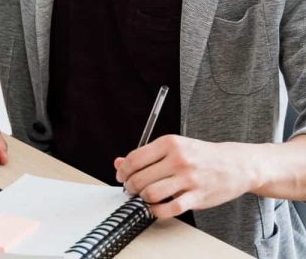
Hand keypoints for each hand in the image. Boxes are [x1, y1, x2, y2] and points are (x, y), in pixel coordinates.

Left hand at [114, 135, 259, 218]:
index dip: (123, 171)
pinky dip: (157, 211)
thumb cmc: (201, 155)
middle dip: (130, 187)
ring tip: (143, 197)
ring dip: (142, 199)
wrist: (235, 164)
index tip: (122, 176)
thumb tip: (119, 163)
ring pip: (152, 193)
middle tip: (131, 190)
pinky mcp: (197, 196)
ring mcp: (188, 178)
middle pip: (140, 178)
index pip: (135, 158)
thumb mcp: (173, 146)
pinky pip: (170, 208)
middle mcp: (178, 159)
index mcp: (169, 143)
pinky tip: (156, 207)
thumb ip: (146, 154)